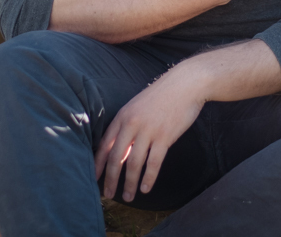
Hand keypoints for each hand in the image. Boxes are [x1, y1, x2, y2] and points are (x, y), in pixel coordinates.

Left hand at [95, 70, 203, 201]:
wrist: (186, 84)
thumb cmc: (162, 96)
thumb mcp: (139, 107)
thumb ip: (128, 127)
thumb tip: (122, 153)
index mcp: (123, 116)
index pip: (105, 144)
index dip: (99, 164)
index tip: (94, 179)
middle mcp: (132, 124)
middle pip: (116, 157)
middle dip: (111, 179)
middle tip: (108, 195)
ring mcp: (149, 130)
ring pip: (135, 164)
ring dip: (130, 184)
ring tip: (129, 197)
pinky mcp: (165, 137)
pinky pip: (154, 163)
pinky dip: (148, 178)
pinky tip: (145, 189)